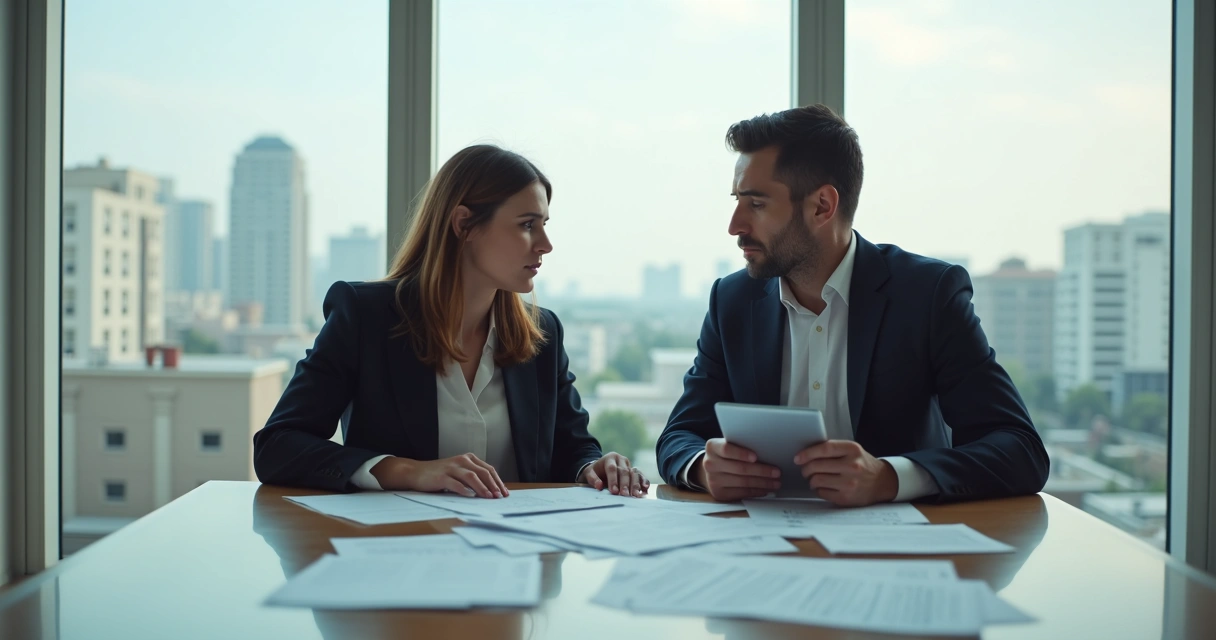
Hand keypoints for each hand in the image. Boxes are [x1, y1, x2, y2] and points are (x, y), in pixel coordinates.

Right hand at [370, 453, 508, 498]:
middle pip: (483, 472)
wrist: (416, 472)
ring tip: (489, 497)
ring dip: (483, 488)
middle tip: (500, 497)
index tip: (504, 492)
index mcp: (468, 458)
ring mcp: (451, 468)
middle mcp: (461, 460)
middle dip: (494, 485)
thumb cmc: (439, 475)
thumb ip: (473, 478)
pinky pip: (455, 483)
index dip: (498, 481)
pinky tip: (471, 496)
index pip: (488, 469)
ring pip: (472, 476)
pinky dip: (464, 490)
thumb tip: (491, 491)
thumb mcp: (458, 472)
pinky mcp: (441, 476)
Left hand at [582, 452, 648, 496]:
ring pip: (634, 473)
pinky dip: (643, 482)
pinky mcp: (634, 470)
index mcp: (610, 458)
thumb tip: (599, 486)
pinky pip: (640, 475)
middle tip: (624, 495)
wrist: (601, 468)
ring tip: (635, 495)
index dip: (613, 480)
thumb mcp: (589, 473)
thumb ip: (592, 479)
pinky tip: (645, 489)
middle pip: (624, 471)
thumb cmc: (595, 472)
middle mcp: (621, 459)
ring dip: (635, 485)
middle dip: (625, 484)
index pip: (612, 468)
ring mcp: (629, 464)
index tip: (614, 491)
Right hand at [694, 437, 781, 501]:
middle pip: (739, 468)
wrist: (712, 469)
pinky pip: (742, 493)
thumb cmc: (727, 454)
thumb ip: (741, 445)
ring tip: (776, 482)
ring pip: (743, 482)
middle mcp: (710, 464)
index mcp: (712, 447)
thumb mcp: (729, 445)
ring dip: (763, 483)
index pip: (727, 450)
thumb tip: (767, 450)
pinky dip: (756, 491)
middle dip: (761, 471)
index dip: (741, 454)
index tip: (755, 457)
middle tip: (777, 472)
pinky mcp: (719, 493)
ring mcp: (713, 480)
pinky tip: (765, 489)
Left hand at [794, 440, 897, 506]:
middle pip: (817, 465)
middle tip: (805, 470)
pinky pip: (822, 493)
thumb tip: (806, 453)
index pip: (824, 449)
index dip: (807, 453)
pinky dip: (818, 490)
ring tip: (814, 479)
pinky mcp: (846, 498)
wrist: (882, 482)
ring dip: (811, 480)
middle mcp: (852, 466)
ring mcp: (850, 483)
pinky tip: (823, 487)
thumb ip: (833, 450)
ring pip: (817, 480)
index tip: (798, 458)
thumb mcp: (852, 451)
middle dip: (806, 468)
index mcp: (852, 450)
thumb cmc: (862, 464)